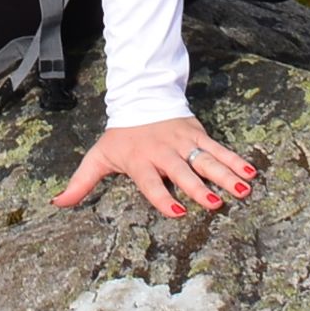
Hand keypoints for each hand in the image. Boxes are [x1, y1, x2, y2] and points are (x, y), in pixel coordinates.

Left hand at [54, 117, 256, 218]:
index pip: (151, 182)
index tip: (178, 211)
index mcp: (140, 161)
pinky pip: (218, 148)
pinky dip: (235, 159)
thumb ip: (81, 182)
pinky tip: (251, 171)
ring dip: (225, 174)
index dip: (163, 197)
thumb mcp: (99, 156)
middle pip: (183, 172)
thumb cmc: (121, 136)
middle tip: (215, 202)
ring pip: (206, 160)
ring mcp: (183, 142)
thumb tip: (57, 203)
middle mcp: (163, 152)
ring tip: (243, 188)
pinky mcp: (198, 134)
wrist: (140, 99)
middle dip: (199, 187)